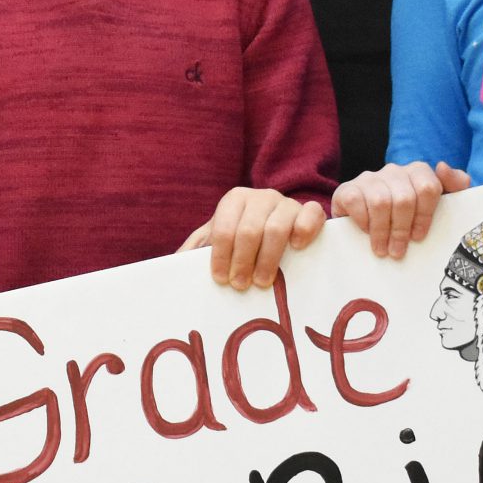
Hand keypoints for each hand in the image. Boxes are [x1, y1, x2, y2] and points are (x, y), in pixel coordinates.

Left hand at [181, 187, 325, 286]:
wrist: (277, 227)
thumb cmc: (241, 240)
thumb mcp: (216, 241)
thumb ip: (196, 250)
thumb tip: (171, 265)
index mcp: (234, 200)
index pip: (224, 228)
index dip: (221, 256)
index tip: (221, 279)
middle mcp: (260, 197)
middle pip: (249, 231)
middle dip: (242, 262)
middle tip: (240, 286)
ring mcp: (286, 203)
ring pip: (277, 228)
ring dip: (268, 259)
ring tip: (262, 281)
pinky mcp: (309, 211)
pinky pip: (311, 214)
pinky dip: (304, 230)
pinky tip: (297, 248)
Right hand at [331, 162, 471, 258]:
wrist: (365, 221)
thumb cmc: (407, 216)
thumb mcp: (437, 204)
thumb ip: (454, 185)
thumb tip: (443, 168)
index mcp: (417, 172)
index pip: (428, 188)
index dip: (424, 216)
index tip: (419, 237)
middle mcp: (394, 171)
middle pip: (404, 199)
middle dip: (402, 230)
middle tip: (398, 251)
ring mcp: (370, 178)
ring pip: (381, 202)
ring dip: (382, 231)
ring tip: (382, 250)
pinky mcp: (348, 188)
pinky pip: (356, 202)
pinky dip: (362, 221)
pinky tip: (365, 232)